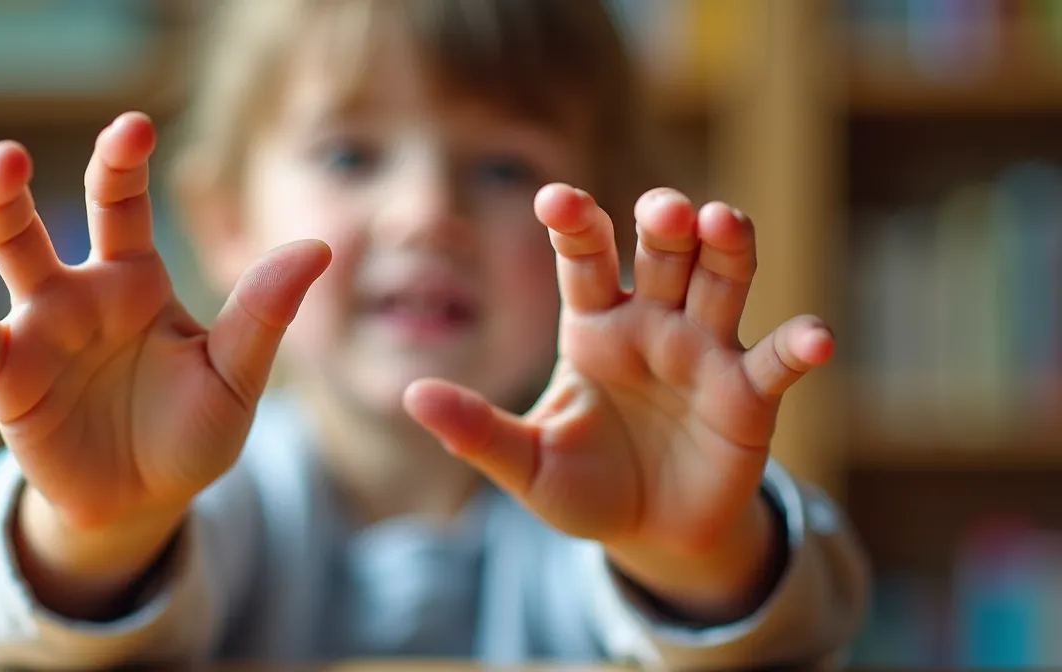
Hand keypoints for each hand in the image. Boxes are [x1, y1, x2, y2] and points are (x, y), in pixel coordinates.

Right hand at [0, 112, 329, 530]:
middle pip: (44, 219)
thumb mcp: (234, 378)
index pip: (124, 205)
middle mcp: (80, 292)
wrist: (144, 501)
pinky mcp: (6, 378)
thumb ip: (262, 316)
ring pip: (4, 258)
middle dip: (22, 180)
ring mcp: (37, 330)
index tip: (132, 126)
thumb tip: (315, 248)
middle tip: (14, 151)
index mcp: (137, 279)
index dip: (123, 162)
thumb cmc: (190, 432)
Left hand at [404, 184, 830, 621]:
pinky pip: (777, 362)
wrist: (650, 536)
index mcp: (593, 326)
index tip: (553, 197)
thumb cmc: (585, 487)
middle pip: (664, 253)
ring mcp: (706, 352)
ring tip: (725, 221)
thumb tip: (410, 396)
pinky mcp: (750, 396)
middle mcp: (653, 323)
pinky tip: (815, 338)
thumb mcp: (525, 464)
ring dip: (729, 249)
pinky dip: (799, 346)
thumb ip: (476, 430)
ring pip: (724, 281)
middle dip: (665, 222)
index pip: (584, 260)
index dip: (575, 225)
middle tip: (663, 207)